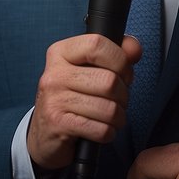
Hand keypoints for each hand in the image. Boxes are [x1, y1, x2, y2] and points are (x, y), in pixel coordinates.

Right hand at [27, 33, 143, 169]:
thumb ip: (114, 55)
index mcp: (61, 53)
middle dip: (123, 96)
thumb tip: (134, 49)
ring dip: (118, 118)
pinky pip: (101, 129)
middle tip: (117, 101)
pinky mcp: (58, 124)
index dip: (120, 60)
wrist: (44, 134)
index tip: (124, 74)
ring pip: (108, 109)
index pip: (97, 44)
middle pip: (109, 81)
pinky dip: (108, 133)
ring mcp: (54, 99)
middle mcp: (54, 73)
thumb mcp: (88, 71)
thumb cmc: (72, 98)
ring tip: (110, 118)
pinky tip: (101, 130)